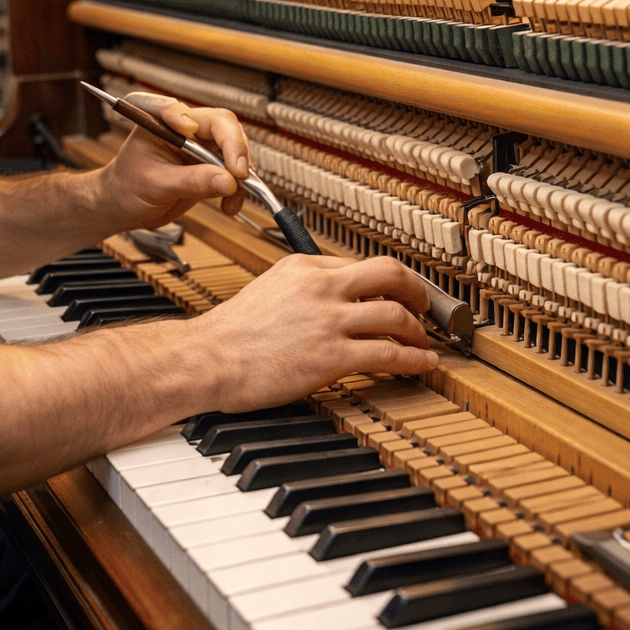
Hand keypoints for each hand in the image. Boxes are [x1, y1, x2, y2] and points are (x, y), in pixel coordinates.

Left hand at [95, 96, 250, 229]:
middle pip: (224, 128)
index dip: (219, 133)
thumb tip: (228, 181)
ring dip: (241, 175)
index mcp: (163, 122)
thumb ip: (192, 181)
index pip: (197, 116)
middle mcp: (185, 130)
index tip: (229, 162)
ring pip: (234, 150)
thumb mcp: (157, 185)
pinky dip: (238, 189)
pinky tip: (231, 204)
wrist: (121, 206)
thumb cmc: (126, 187)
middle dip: (237, 152)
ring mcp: (199, 148)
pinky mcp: (208, 166)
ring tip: (233, 199)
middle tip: (241, 177)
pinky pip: (232, 173)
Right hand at [185, 254, 439, 412]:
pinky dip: (415, 359)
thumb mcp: (267, 290)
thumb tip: (331, 301)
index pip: (358, 265)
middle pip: (389, 273)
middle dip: (416, 290)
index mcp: (302, 266)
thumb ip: (302, 289)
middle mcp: (320, 286)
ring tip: (423, 343)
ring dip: (418, 331)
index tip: (394, 294)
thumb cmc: (229, 334)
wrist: (205, 359)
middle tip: (424, 305)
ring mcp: (328, 320)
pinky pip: (389, 353)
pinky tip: (423, 364)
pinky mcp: (331, 355)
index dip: (385, 282)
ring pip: (395, 314)